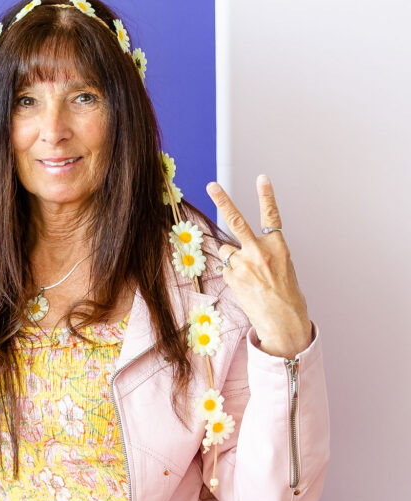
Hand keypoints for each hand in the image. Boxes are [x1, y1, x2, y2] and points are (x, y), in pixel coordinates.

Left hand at [205, 175, 311, 359]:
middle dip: (223, 200)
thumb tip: (246, 249)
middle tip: (212, 185)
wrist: (283, 322)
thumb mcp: (285, 268)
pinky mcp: (231, 276)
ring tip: (247, 275)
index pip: (271, 216)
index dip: (266, 196)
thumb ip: (267, 253)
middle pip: (236, 220)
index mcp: (278, 247)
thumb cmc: (287, 297)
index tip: (261, 178)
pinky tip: (244, 286)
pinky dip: (231, 274)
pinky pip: (225, 268)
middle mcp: (259, 251)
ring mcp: (243, 263)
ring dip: (231, 257)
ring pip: (227, 249)